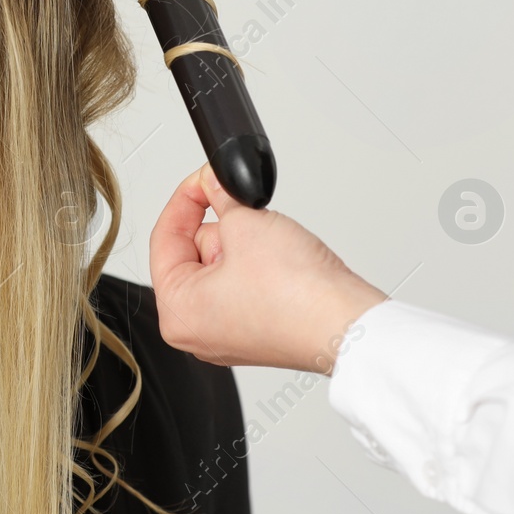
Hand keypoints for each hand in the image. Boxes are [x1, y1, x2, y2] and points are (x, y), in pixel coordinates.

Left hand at [148, 163, 384, 373]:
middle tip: (247, 219)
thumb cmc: (299, 295)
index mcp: (177, 312)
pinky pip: (244, 283)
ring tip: (272, 251)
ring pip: (221, 265)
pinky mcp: (256, 330)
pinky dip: (258, 264)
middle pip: (193, 252)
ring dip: (244, 244)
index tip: (202, 179)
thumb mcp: (246, 224)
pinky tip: (279, 265)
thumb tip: (212, 183)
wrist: (348, 325)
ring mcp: (226, 333)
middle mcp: (195, 330)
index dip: (185, 198)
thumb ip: (219, 196)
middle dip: (222, 227)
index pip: (164, 238)